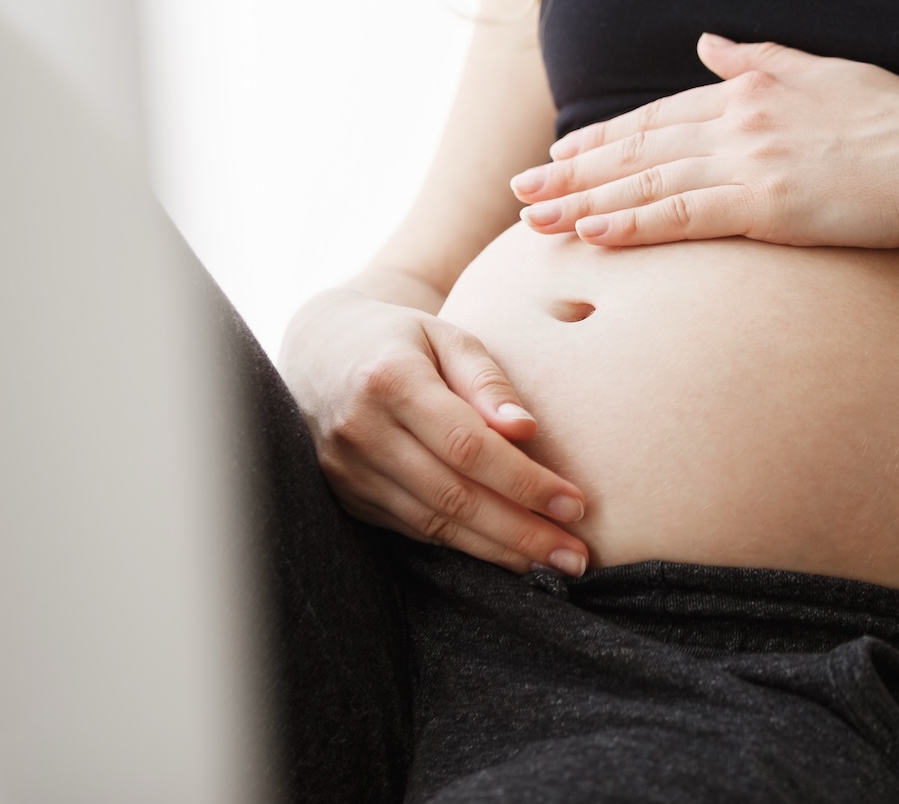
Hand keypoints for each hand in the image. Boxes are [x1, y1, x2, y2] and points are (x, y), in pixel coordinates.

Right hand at [280, 290, 589, 574]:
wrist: (322, 350)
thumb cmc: (401, 338)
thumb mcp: (447, 336)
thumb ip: (487, 380)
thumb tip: (526, 431)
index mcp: (389, 380)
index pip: (467, 446)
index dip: (524, 481)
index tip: (574, 503)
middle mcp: (361, 431)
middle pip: (453, 496)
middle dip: (521, 532)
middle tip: (575, 556)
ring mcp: (347, 471)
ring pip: (433, 524)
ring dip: (497, 550)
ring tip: (552, 562)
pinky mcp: (346, 497)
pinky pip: (413, 530)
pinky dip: (463, 545)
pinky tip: (504, 552)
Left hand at [510, 34, 898, 248]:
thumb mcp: (826, 71)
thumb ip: (760, 58)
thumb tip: (710, 41)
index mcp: (751, 89)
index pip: (658, 116)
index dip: (604, 137)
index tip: (561, 153)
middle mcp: (738, 120)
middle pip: (637, 149)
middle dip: (572, 171)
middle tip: (520, 192)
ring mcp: (748, 161)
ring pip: (646, 183)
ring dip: (584, 203)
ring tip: (535, 221)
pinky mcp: (765, 205)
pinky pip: (682, 216)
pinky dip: (632, 226)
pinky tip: (592, 236)